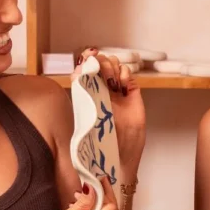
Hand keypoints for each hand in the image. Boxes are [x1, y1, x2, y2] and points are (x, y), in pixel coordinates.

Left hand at [73, 48, 145, 178]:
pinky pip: (127, 74)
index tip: (89, 56)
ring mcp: (117, 90)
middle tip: (103, 72)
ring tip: (113, 81)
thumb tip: (77, 71)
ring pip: (114, 65)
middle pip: (100, 63)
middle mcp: (101, 89)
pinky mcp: (131, 92)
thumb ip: (81, 93)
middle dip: (101, 63)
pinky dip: (125, 73)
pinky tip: (122, 85)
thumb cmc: (100, 140)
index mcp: (87, 93)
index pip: (84, 69)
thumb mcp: (85, 115)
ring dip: (113, 67)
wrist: (120, 154)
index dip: (87, 59)